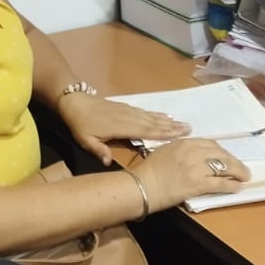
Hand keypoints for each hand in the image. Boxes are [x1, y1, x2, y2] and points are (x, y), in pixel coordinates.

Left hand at [57, 92, 190, 165]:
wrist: (75, 101)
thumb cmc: (80, 124)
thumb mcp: (85, 139)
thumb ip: (98, 150)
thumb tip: (107, 162)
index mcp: (121, 127)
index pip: (146, 132)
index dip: (163, 134)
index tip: (179, 135)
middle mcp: (129, 118)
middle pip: (153, 123)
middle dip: (172, 127)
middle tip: (189, 129)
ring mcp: (128, 111)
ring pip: (151, 117)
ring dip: (167, 120)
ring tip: (182, 123)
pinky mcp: (126, 108)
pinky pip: (145, 112)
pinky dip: (157, 115)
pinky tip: (164, 116)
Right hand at [129, 138, 249, 211]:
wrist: (142, 186)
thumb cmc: (149, 170)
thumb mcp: (165, 151)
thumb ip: (181, 149)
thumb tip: (195, 153)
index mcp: (184, 142)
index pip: (210, 144)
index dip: (222, 151)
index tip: (227, 157)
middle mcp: (193, 152)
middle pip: (220, 153)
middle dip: (234, 161)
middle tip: (241, 168)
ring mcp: (196, 168)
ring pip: (224, 167)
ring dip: (237, 172)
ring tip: (245, 177)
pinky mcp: (198, 184)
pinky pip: (220, 183)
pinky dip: (231, 185)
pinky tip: (237, 187)